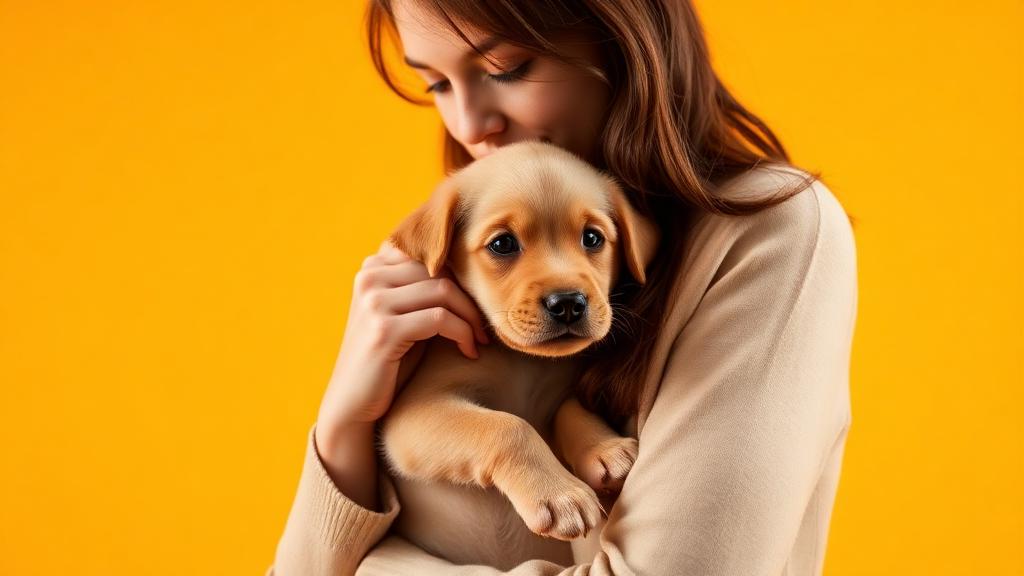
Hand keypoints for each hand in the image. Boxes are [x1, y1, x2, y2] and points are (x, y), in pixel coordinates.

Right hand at [316, 239, 489, 439]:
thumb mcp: (404, 315)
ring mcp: (373, 302)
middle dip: (469, 298)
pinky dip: (463, 334)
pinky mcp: (384, 329)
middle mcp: (368, 278)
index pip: (429, 253)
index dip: (459, 276)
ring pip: (443, 290)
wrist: (353, 405)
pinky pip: (440, 318)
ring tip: (479, 339)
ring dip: (470, 317)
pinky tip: (469, 352)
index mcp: (371, 268)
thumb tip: (471, 268)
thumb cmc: (388, 361)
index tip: (475, 303)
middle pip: (439, 270)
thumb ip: (423, 289)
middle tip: (483, 325)